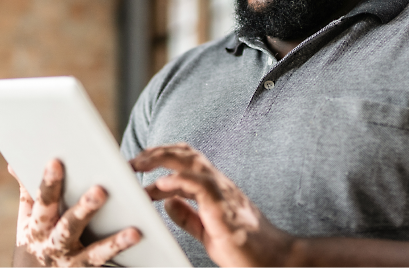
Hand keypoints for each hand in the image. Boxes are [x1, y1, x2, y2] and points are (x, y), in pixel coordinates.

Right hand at [10, 160, 141, 266]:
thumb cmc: (38, 241)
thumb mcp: (27, 222)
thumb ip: (28, 194)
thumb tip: (14, 162)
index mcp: (36, 228)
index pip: (42, 203)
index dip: (48, 184)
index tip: (55, 162)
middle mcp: (53, 247)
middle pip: (68, 228)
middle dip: (83, 210)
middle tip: (100, 191)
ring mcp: (72, 264)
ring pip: (94, 254)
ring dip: (114, 243)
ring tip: (134, 232)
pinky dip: (123, 260)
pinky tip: (141, 249)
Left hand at [129, 143, 295, 267]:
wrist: (276, 260)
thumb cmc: (246, 248)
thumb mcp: (208, 231)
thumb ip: (188, 216)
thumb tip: (167, 201)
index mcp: (216, 189)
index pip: (187, 161)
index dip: (162, 157)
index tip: (139, 165)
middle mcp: (220, 185)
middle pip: (187, 154)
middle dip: (157, 152)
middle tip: (132, 160)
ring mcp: (223, 193)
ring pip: (191, 162)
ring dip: (161, 159)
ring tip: (138, 164)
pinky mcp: (224, 208)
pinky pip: (198, 186)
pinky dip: (177, 181)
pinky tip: (159, 185)